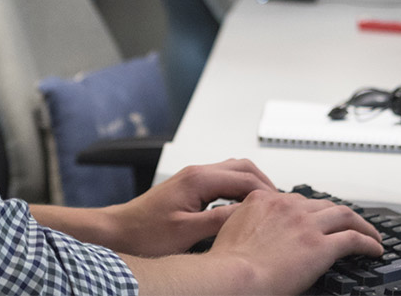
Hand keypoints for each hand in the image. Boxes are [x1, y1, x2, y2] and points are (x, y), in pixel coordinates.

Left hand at [104, 158, 275, 255]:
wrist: (119, 231)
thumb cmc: (145, 233)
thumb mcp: (186, 232)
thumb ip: (219, 220)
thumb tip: (249, 214)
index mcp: (198, 179)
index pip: (244, 176)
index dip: (267, 190)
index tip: (282, 205)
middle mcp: (196, 173)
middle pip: (241, 166)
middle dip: (263, 183)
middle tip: (279, 204)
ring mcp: (193, 178)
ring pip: (232, 171)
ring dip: (251, 185)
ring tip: (266, 206)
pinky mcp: (189, 187)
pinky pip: (222, 181)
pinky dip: (238, 190)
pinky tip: (243, 208)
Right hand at [209, 188, 382, 295]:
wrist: (233, 276)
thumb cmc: (227, 263)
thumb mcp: (230, 228)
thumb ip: (245, 220)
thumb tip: (252, 228)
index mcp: (265, 200)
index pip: (295, 199)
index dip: (310, 210)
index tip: (317, 219)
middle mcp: (288, 206)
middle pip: (323, 204)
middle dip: (338, 213)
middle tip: (348, 224)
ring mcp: (306, 225)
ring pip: (344, 215)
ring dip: (361, 224)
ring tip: (371, 234)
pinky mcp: (321, 247)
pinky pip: (353, 239)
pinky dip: (367, 241)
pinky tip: (374, 249)